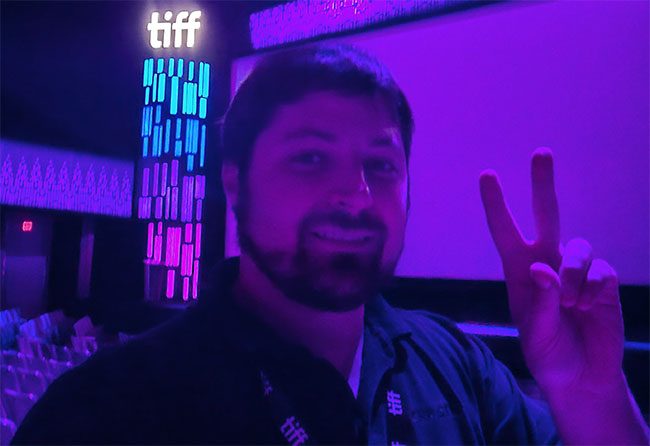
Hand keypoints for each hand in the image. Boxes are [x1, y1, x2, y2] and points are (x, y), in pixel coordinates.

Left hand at [479, 147, 623, 394]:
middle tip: (541, 152)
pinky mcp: (603, 282)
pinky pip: (600, 271)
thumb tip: (542, 267)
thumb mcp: (536, 334)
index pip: (506, 232)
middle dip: (543, 184)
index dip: (496, 204)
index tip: (487, 175)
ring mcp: (577, 270)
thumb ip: (540, 302)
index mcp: (519, 272)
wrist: (583, 378)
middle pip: (546, 215)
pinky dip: (592, 290)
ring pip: (578, 246)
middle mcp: (547, 263)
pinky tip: (588, 309)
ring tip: (571, 304)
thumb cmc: (549, 355)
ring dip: (573, 274)